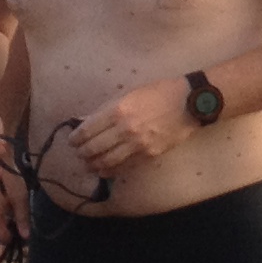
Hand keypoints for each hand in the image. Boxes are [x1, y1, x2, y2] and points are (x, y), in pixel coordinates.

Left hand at [69, 78, 198, 176]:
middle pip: (93, 148)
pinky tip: (103, 170)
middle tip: (78, 153)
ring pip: (106, 161)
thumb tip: (85, 120)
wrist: (189, 103)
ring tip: (87, 165)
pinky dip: (109, 170)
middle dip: (81, 153)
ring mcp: (137, 145)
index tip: (72, 141)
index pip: (87, 130)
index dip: (76, 138)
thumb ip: (106, 109)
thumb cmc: (159, 92)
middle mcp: (124, 129)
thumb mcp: (130, 93)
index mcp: (117, 110)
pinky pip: (123, 167)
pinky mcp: (148, 155)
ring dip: (92, 165)